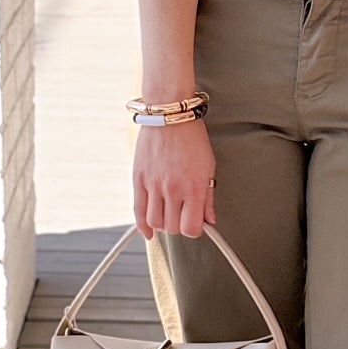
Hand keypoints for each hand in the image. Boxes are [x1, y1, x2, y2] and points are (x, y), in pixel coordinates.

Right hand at [133, 119, 216, 238]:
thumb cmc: (191, 138)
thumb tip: (209, 219)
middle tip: (182, 216)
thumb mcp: (208, 167)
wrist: (169, 116)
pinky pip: (137, 211)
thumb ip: (208, 197)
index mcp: (194, 187)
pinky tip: (148, 232)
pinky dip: (143, 226)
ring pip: (155, 222)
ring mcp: (154, 185)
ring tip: (168, 216)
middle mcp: (173, 189)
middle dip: (179, 226)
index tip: (196, 225)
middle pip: (172, 228)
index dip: (194, 230)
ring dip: (162, 225)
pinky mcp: (139, 179)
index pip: (191, 228)